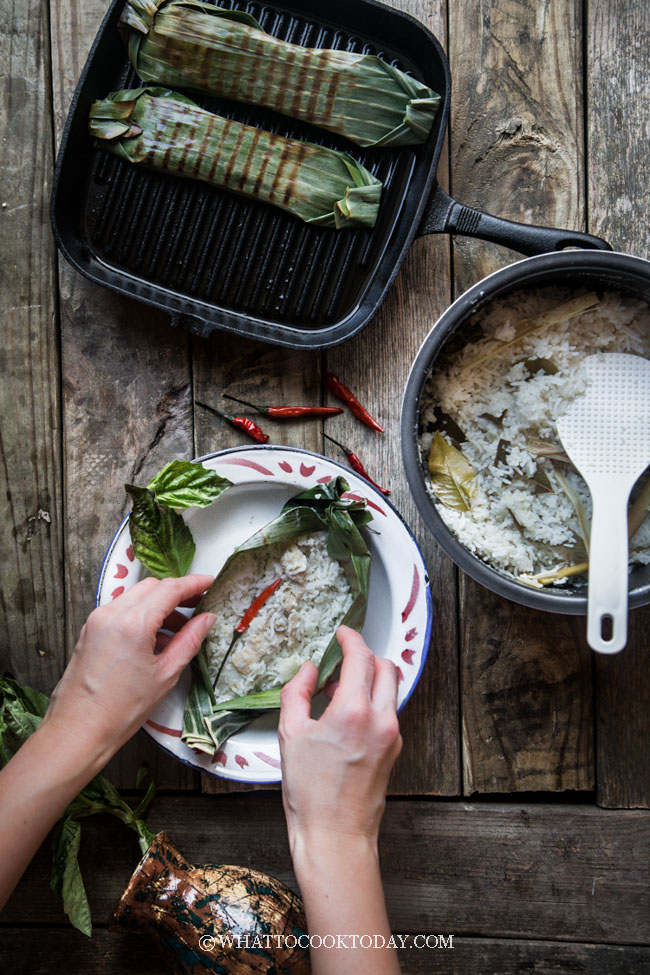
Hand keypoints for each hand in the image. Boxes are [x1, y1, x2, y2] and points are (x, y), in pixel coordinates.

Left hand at [41, 575, 215, 761]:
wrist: (79, 730)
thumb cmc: (122, 709)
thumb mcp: (165, 674)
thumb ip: (189, 641)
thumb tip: (207, 619)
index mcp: (132, 623)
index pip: (169, 589)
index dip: (193, 583)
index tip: (210, 582)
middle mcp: (111, 614)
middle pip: (151, 587)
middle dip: (177, 593)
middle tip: (199, 605)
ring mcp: (97, 620)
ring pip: (135, 597)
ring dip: (159, 604)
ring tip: (180, 627)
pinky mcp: (90, 630)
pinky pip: (121, 610)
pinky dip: (142, 615)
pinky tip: (157, 637)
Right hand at [279, 625, 401, 851]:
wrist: (335, 835)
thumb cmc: (310, 791)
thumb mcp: (289, 734)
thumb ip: (297, 692)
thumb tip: (310, 669)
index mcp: (353, 710)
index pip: (361, 657)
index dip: (351, 638)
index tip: (342, 633)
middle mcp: (381, 719)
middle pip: (386, 667)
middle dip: (365, 656)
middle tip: (342, 659)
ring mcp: (392, 735)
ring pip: (391, 688)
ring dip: (370, 679)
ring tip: (339, 691)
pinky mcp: (395, 749)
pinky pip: (389, 711)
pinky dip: (373, 701)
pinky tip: (347, 716)